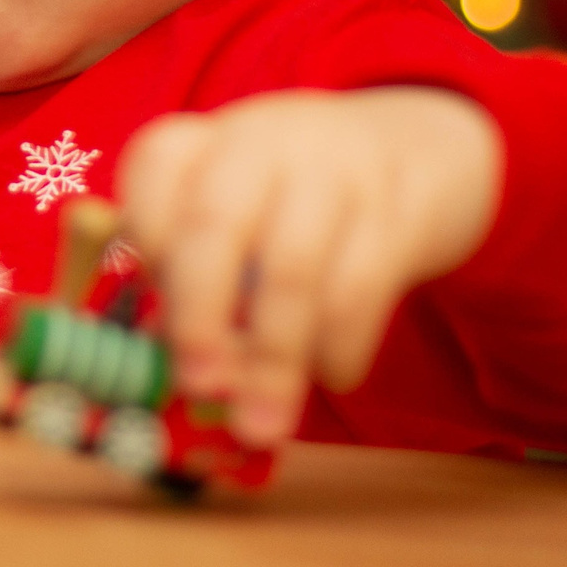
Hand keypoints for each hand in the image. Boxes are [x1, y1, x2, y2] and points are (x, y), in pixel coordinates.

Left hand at [116, 88, 501, 447]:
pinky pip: (359, 289)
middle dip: (198, 313)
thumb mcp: (246, 212)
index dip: (144, 237)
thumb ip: (198, 275)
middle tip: (197, 385)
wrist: (422, 151)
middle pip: (214, 221)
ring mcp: (334, 169)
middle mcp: (264, 143)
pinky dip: (338, 346)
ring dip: (272, 357)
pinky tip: (331, 374)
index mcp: (209, 142)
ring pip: (292, 268)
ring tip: (261, 423)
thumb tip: (161, 363)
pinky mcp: (397, 211)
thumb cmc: (302, 202)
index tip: (146, 304)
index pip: (157, 164)